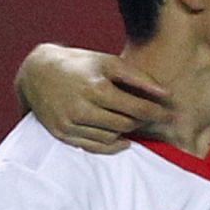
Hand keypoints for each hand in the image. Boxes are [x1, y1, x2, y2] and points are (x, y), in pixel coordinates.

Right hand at [17, 43, 171, 153]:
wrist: (37, 72)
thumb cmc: (80, 65)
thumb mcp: (109, 63)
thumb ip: (140, 78)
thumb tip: (167, 94)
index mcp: (96, 88)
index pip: (137, 109)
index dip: (158, 113)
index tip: (172, 115)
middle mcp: (81, 108)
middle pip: (125, 124)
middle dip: (143, 122)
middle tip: (155, 118)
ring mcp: (69, 123)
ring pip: (111, 137)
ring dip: (126, 132)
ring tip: (134, 122)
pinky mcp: (61, 133)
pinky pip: (93, 146)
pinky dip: (111, 145)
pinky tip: (121, 139)